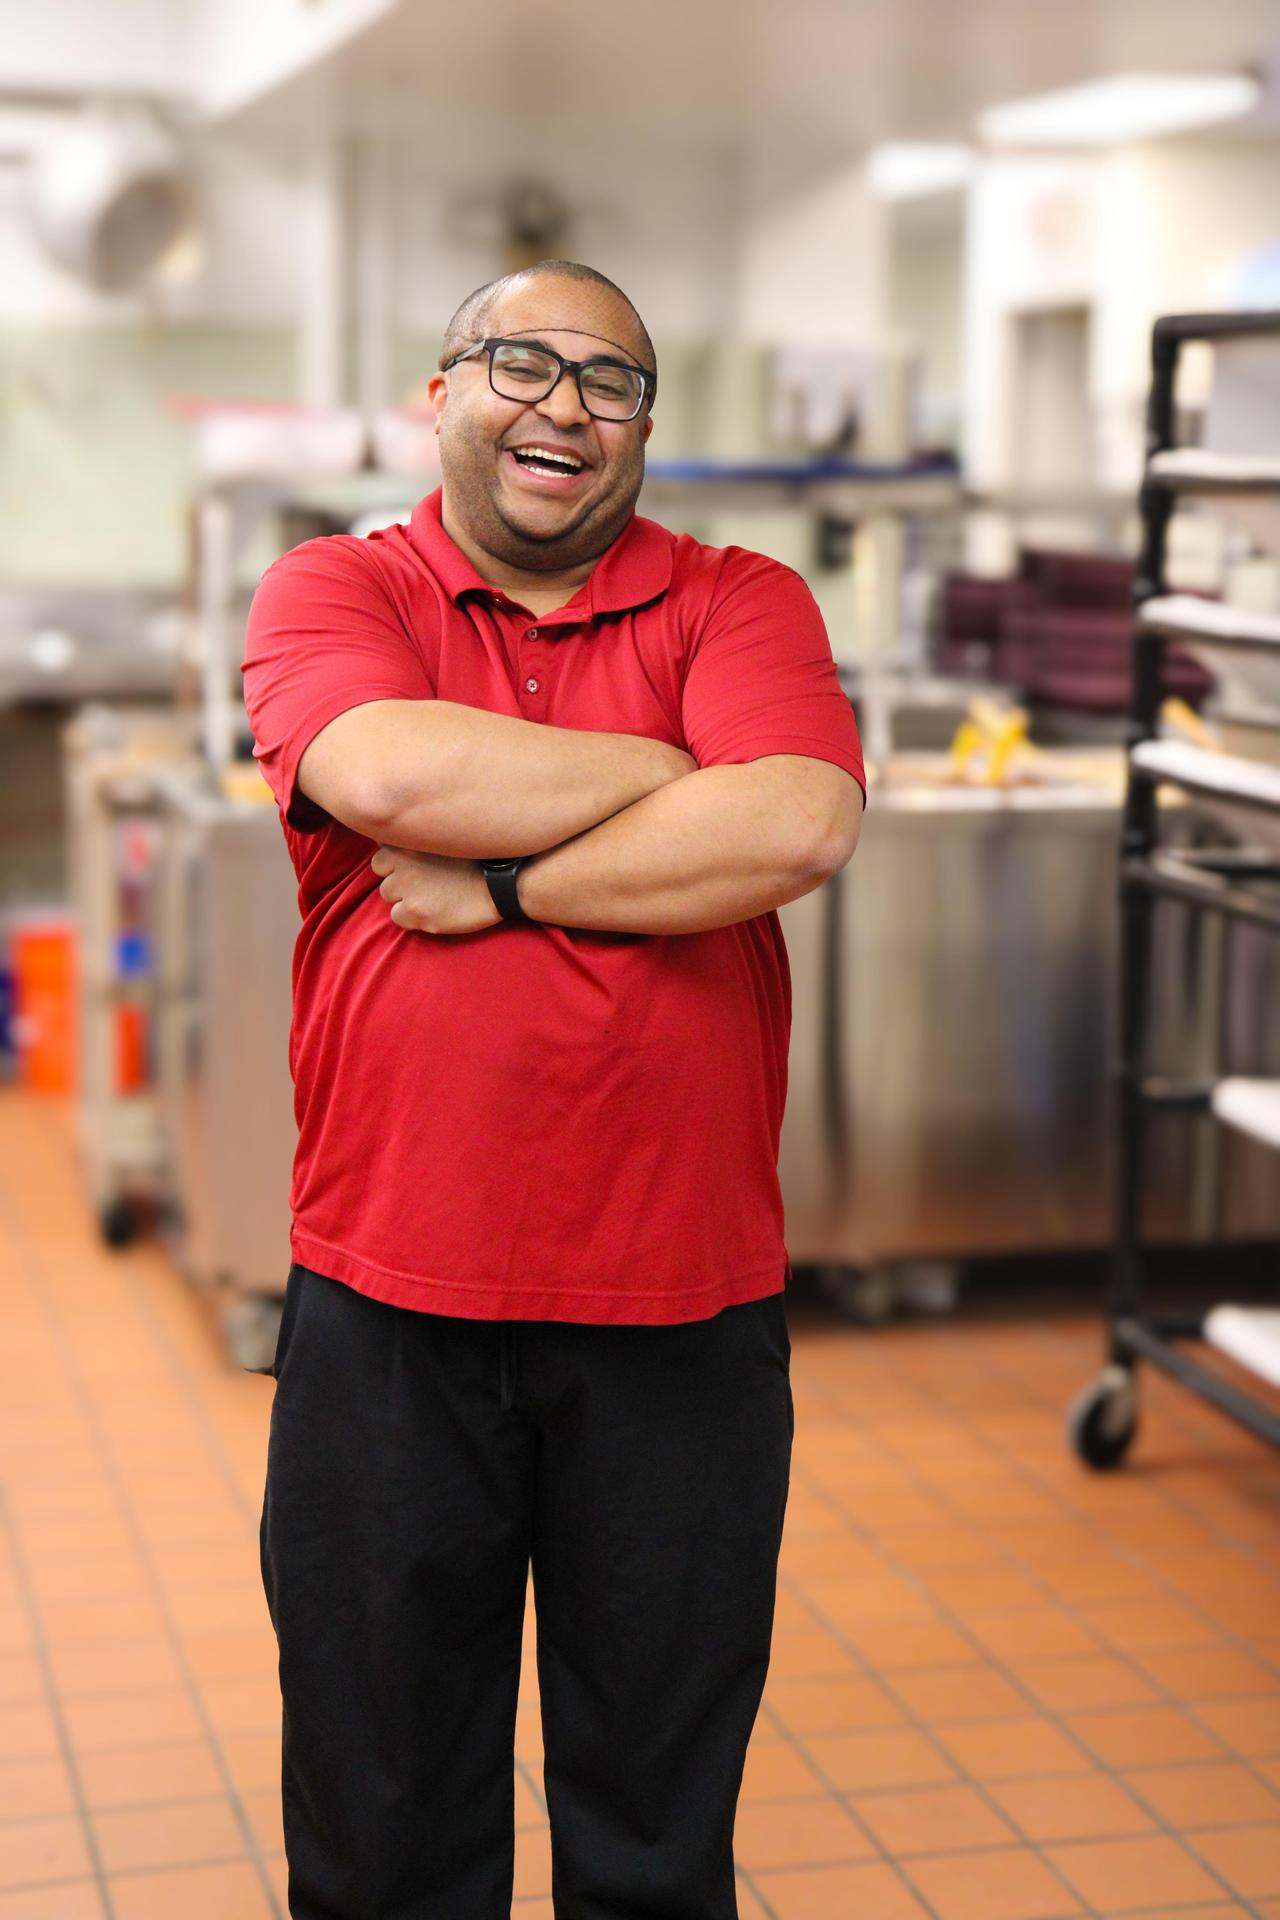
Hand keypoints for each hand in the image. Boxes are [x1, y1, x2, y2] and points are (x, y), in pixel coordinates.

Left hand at [369, 846, 502, 935]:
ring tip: (433, 896)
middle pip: (383, 875)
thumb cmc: (480, 857)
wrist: (503, 883)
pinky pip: (398, 918)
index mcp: (409, 840)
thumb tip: (393, 830)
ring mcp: (408, 888)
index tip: (417, 866)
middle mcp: (402, 862)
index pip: (381, 853)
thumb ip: (421, 833)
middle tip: (427, 882)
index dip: (397, 861)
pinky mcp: (416, 912)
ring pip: (389, 896)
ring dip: (405, 897)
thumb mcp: (448, 834)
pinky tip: (434, 910)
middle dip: (399, 880)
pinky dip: (411, 917)